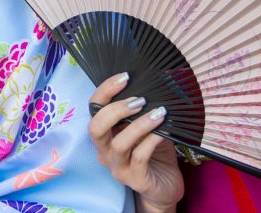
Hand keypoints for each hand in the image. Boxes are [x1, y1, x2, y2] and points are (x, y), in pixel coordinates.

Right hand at [87, 73, 183, 212]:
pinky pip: (139, 157)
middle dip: (115, 109)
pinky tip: (163, 132)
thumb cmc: (155, 151)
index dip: (105, 90)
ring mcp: (118, 167)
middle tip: (140, 100)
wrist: (166, 184)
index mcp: (104, 134)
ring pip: (118, 144)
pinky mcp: (134, 180)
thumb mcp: (146, 126)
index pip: (94, 109)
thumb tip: (150, 82)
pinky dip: (151, 140)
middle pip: (95, 128)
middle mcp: (105, 151)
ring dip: (139, 125)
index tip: (125, 76)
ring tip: (158, 113)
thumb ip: (141, 110)